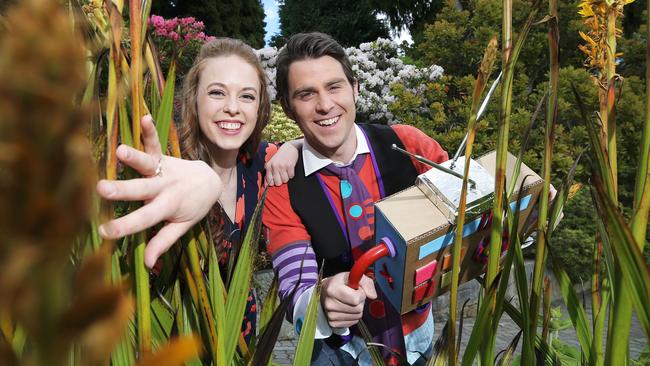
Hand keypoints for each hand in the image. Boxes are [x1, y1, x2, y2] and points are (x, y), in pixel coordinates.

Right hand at [96, 115, 221, 267]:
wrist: (210, 182)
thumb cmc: (192, 206)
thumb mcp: (181, 226)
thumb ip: (163, 241)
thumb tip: (147, 264)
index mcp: (167, 207)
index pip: (144, 220)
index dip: (124, 226)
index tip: (103, 231)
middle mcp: (165, 187)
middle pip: (141, 190)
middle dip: (122, 190)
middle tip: (101, 189)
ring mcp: (165, 170)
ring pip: (149, 164)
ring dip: (135, 157)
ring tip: (119, 151)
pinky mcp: (165, 156)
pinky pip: (156, 143)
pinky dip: (150, 131)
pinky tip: (144, 118)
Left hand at [264, 140, 299, 185]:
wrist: (290, 147)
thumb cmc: (280, 157)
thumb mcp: (272, 163)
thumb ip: (269, 173)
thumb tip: (266, 185)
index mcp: (268, 166)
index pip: (269, 182)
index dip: (273, 183)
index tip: (276, 179)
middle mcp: (274, 166)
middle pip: (278, 183)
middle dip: (281, 181)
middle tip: (282, 175)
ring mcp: (282, 166)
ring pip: (285, 180)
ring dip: (287, 177)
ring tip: (286, 171)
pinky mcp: (290, 165)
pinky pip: (291, 176)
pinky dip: (291, 174)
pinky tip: (290, 168)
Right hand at [320, 272, 376, 327]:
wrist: (326, 291)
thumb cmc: (341, 283)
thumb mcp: (353, 276)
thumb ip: (366, 283)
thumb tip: (373, 296)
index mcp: (333, 289)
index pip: (356, 299)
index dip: (361, 294)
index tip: (356, 289)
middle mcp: (329, 303)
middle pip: (358, 309)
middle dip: (360, 302)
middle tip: (353, 295)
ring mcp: (330, 315)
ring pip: (357, 316)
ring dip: (357, 309)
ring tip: (349, 302)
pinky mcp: (332, 323)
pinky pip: (352, 322)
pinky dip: (353, 316)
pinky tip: (347, 309)